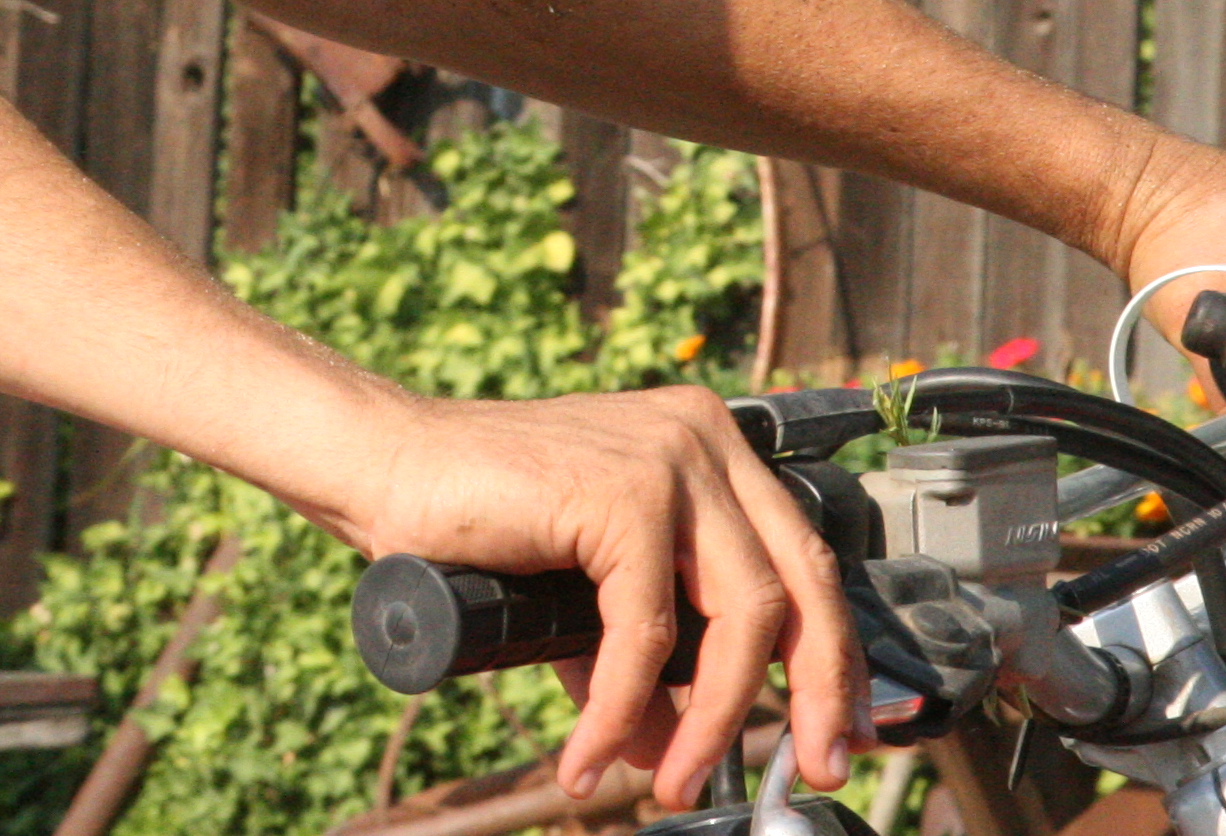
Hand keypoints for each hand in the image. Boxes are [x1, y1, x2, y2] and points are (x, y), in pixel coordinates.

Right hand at [351, 387, 864, 806]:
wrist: (382, 465)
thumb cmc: (474, 517)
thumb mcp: (583, 599)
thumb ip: (637, 664)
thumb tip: (669, 752)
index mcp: (708, 446)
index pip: (804, 558)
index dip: (834, 654)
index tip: (842, 730)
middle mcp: (703, 439)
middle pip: (801, 584)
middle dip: (816, 692)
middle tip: (812, 767)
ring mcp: (668, 459)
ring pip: (741, 616)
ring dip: (715, 721)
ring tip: (674, 785)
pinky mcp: (622, 493)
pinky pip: (649, 632)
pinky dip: (620, 707)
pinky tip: (589, 754)